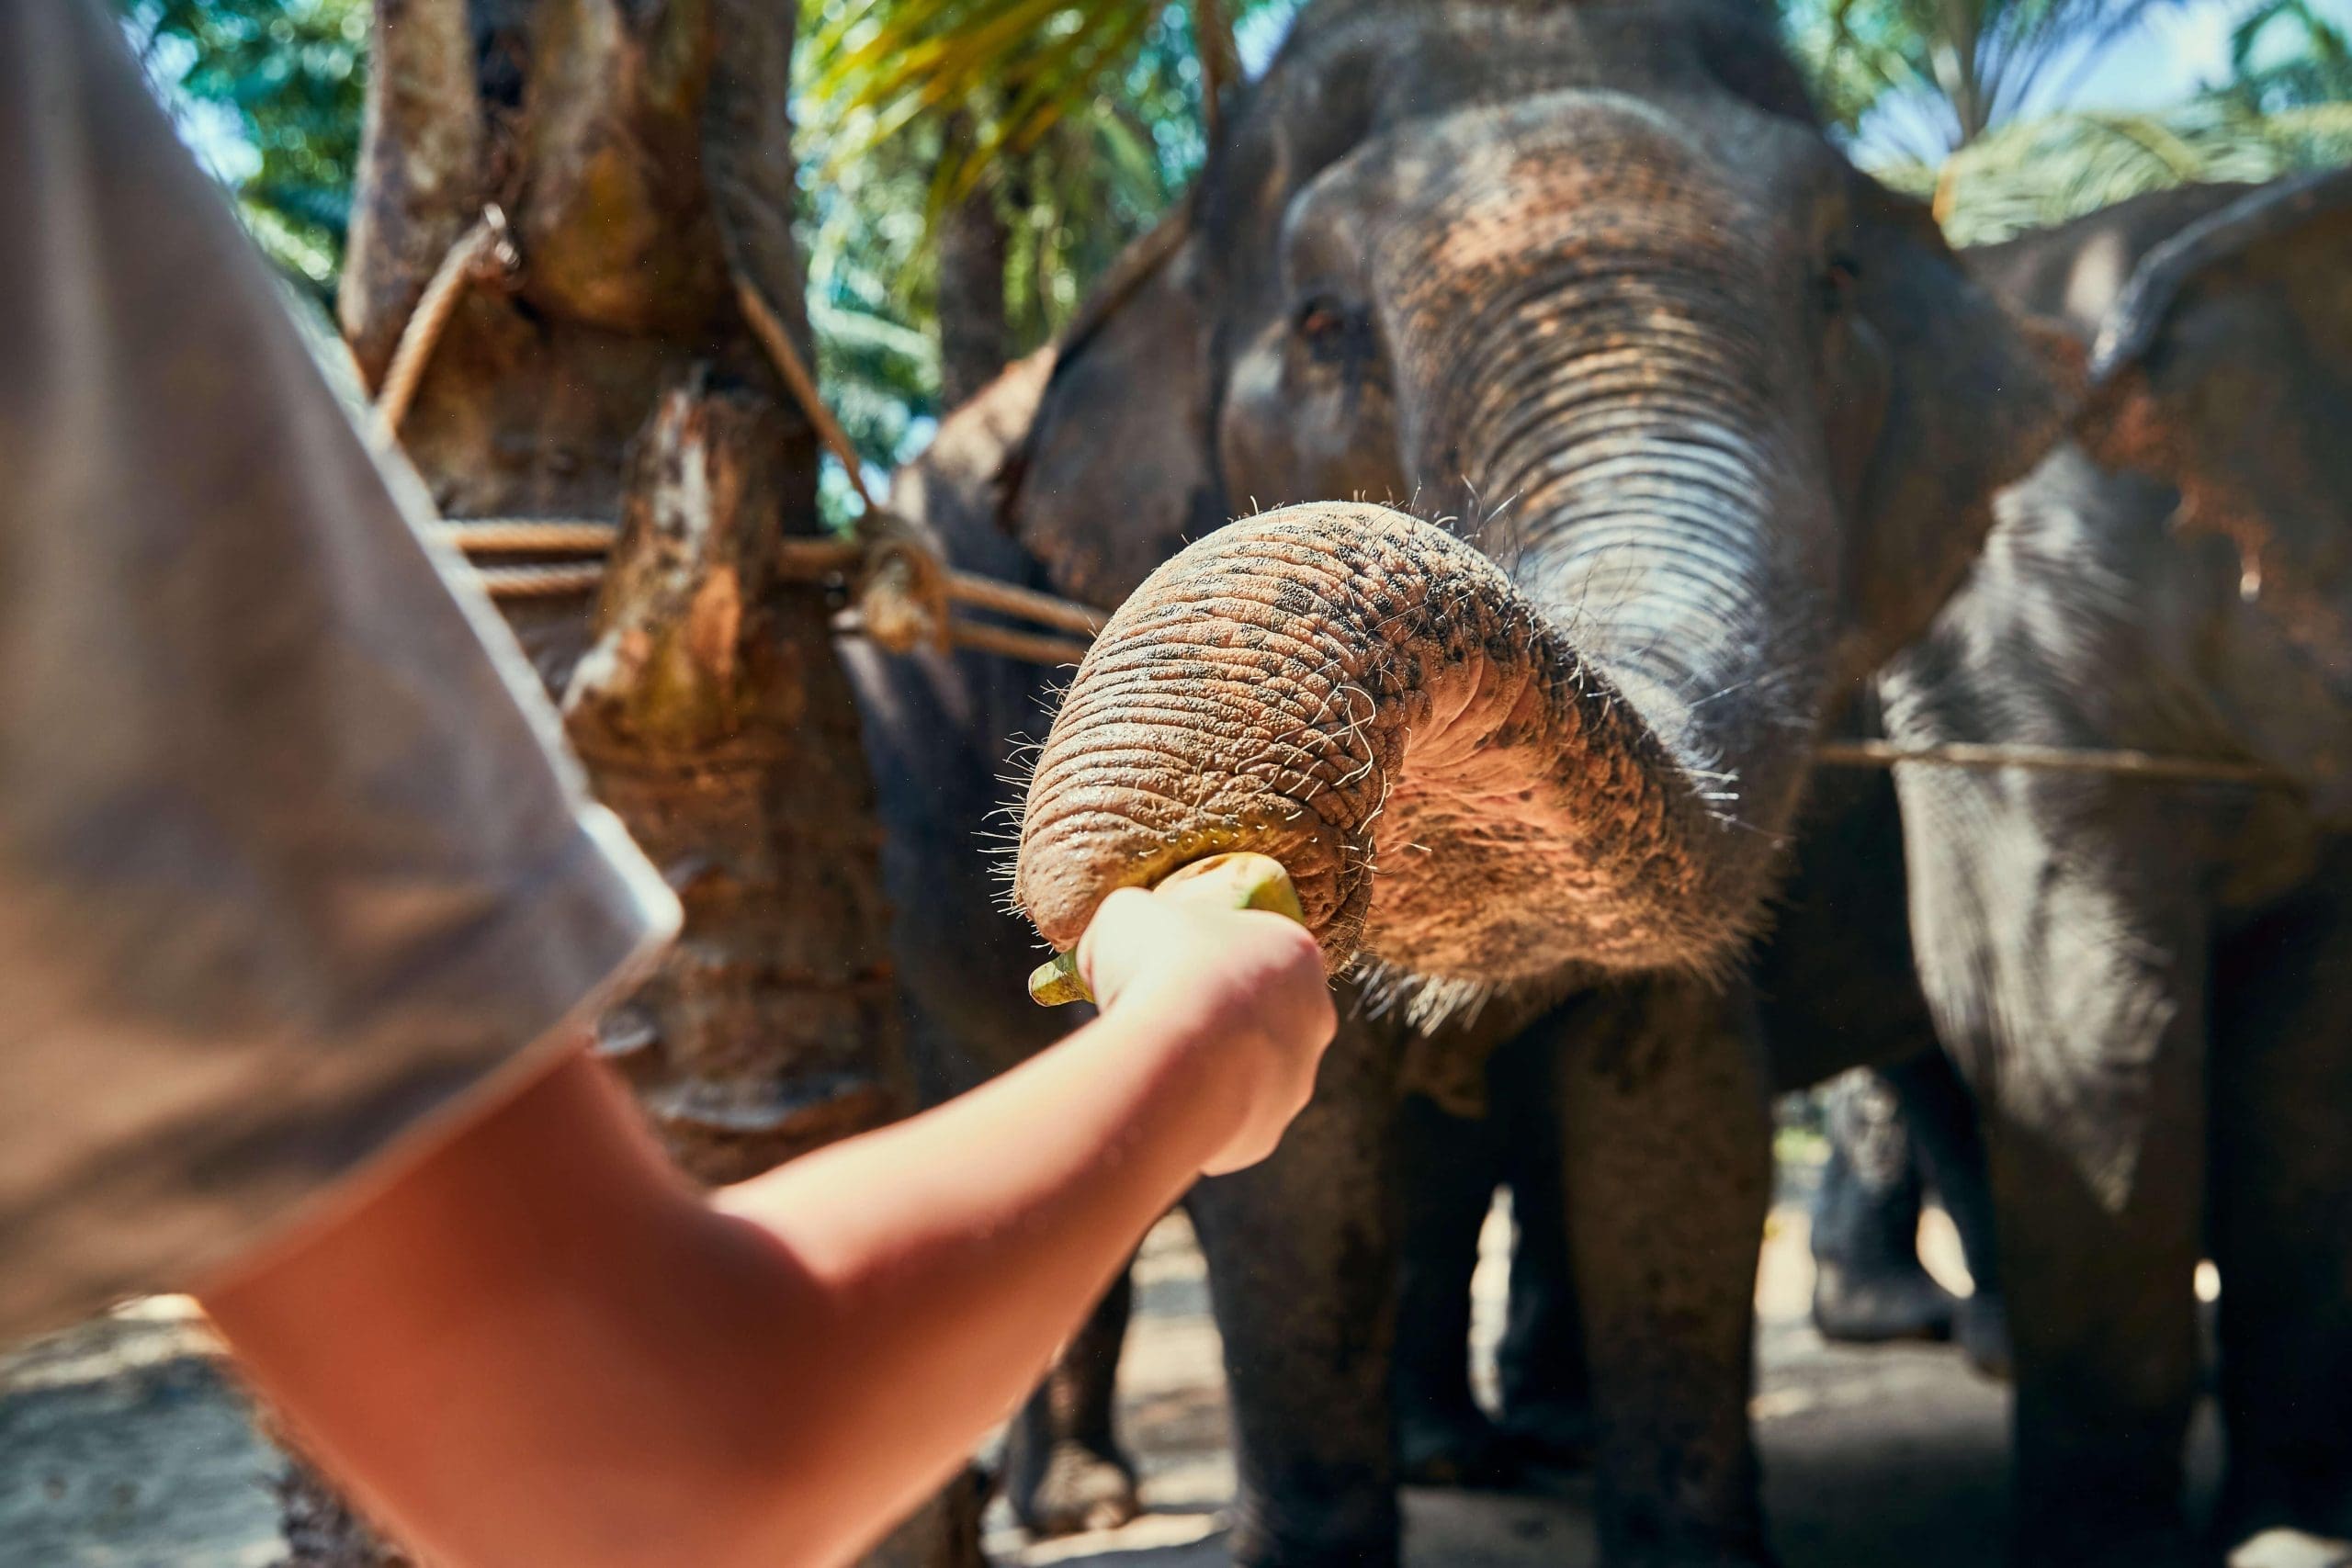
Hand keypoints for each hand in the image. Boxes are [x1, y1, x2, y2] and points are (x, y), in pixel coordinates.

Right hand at [1076, 886, 1336, 1174]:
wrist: (1175, 1057)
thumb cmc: (1160, 967)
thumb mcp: (1128, 915)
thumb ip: (1138, 924)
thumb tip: (1120, 949)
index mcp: (1296, 952)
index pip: (1256, 950)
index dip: (1206, 959)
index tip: (1167, 968)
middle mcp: (1314, 1018)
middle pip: (1260, 1015)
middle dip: (1216, 1017)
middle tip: (1162, 1019)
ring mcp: (1296, 1081)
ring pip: (1246, 1074)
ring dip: (1206, 1070)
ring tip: (1152, 1066)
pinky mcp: (1266, 1133)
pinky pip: (1225, 1124)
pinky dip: (1193, 1117)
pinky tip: (1158, 1105)